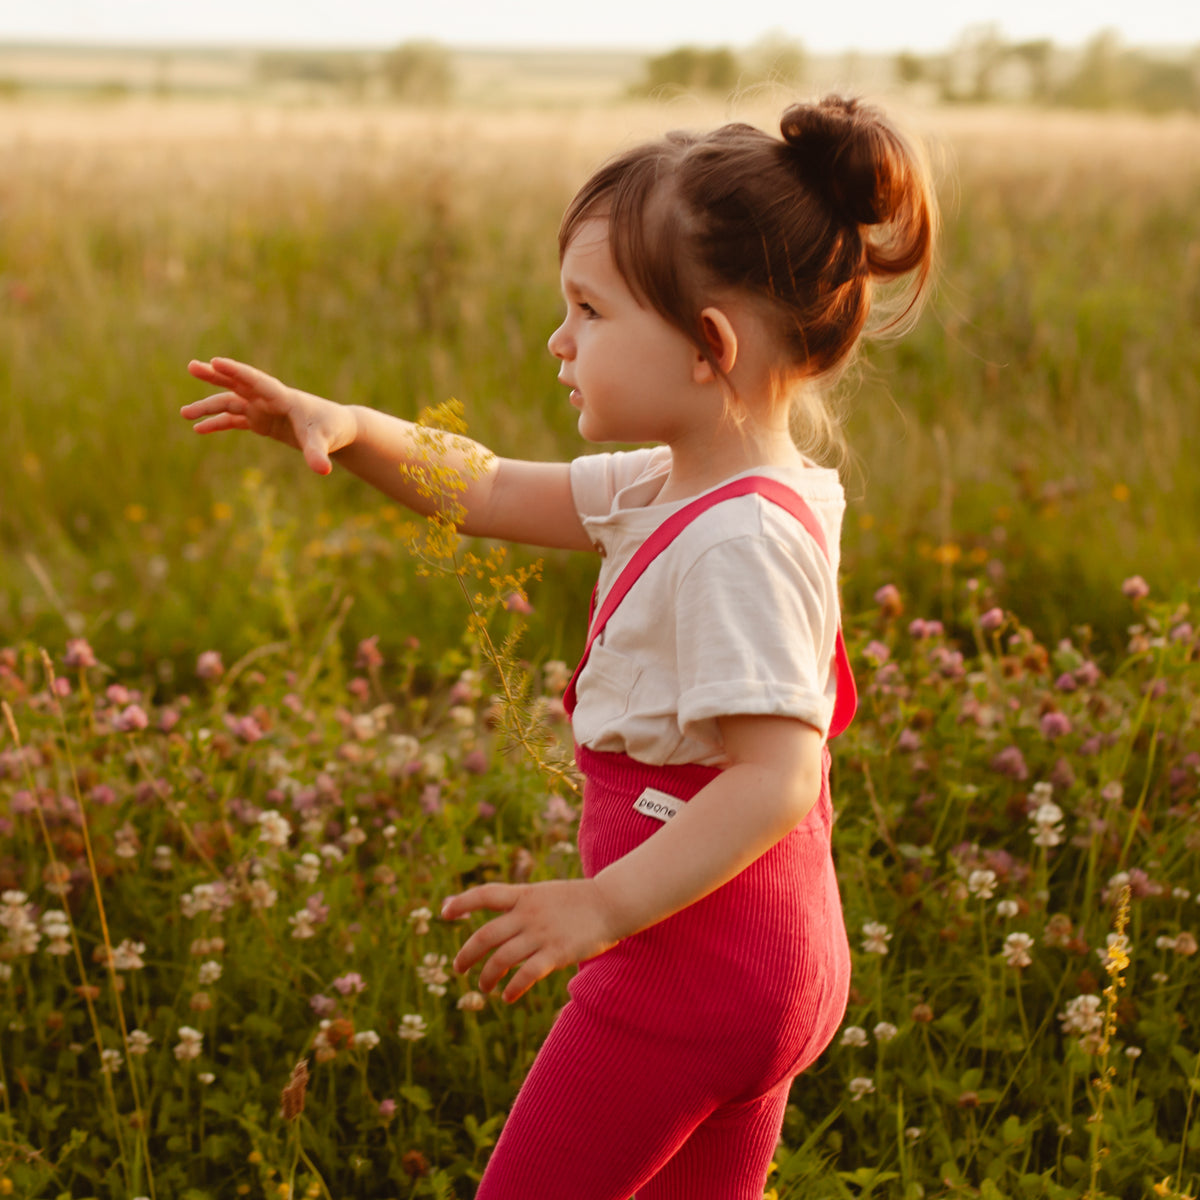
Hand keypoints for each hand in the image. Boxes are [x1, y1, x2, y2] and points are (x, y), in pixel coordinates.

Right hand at [183, 357, 356, 474]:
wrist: (338, 429)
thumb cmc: (333, 429)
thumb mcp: (325, 441)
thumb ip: (318, 453)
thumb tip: (322, 470)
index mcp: (283, 397)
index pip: (257, 381)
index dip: (237, 371)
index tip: (215, 361)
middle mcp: (269, 399)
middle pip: (238, 384)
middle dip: (215, 376)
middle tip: (191, 367)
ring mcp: (264, 409)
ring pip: (231, 403)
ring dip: (209, 407)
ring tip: (184, 414)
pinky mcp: (262, 421)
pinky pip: (235, 420)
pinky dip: (218, 424)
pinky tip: (199, 429)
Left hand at [441, 879, 622, 1002]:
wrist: (612, 903)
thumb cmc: (580, 900)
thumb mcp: (546, 893)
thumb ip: (524, 904)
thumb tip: (501, 919)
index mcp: (524, 895)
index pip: (485, 894)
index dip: (462, 902)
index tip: (445, 913)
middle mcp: (528, 914)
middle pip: (485, 935)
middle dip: (466, 955)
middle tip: (458, 968)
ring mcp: (541, 933)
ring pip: (501, 959)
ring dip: (487, 977)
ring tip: (483, 988)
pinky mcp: (556, 953)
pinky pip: (526, 975)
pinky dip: (512, 988)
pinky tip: (507, 996)